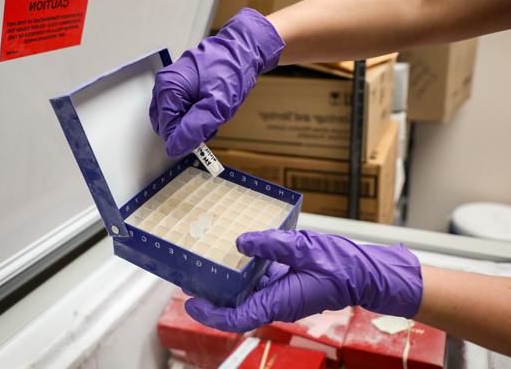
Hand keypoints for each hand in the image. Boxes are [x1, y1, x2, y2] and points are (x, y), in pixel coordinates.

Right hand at [149, 8, 283, 157]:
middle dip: (188, 129)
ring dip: (193, 122)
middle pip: (168, 123)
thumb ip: (194, 129)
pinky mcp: (181, 85)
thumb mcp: (217, 105)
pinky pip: (182, 108)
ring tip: (213, 112)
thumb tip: (175, 147)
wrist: (245, 49)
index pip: (165, 128)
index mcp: (168, 87)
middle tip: (211, 123)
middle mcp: (165, 84)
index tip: (203, 136)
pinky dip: (196, 113)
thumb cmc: (233, 69)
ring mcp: (173, 83)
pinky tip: (210, 108)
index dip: (184, 137)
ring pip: (176, 118)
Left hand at [184, 229, 422, 332]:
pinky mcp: (286, 284)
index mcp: (279, 302)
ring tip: (207, 264)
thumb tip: (242, 242)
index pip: (237, 317)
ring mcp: (281, 294)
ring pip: (246, 294)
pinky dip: (245, 272)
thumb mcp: (304, 248)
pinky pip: (260, 282)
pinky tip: (238, 253)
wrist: (366, 273)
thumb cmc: (343, 266)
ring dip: (227, 284)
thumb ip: (271, 245)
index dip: (211, 313)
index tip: (191, 302)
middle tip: (191, 278)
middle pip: (236, 307)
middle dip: (212, 297)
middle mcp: (276, 302)